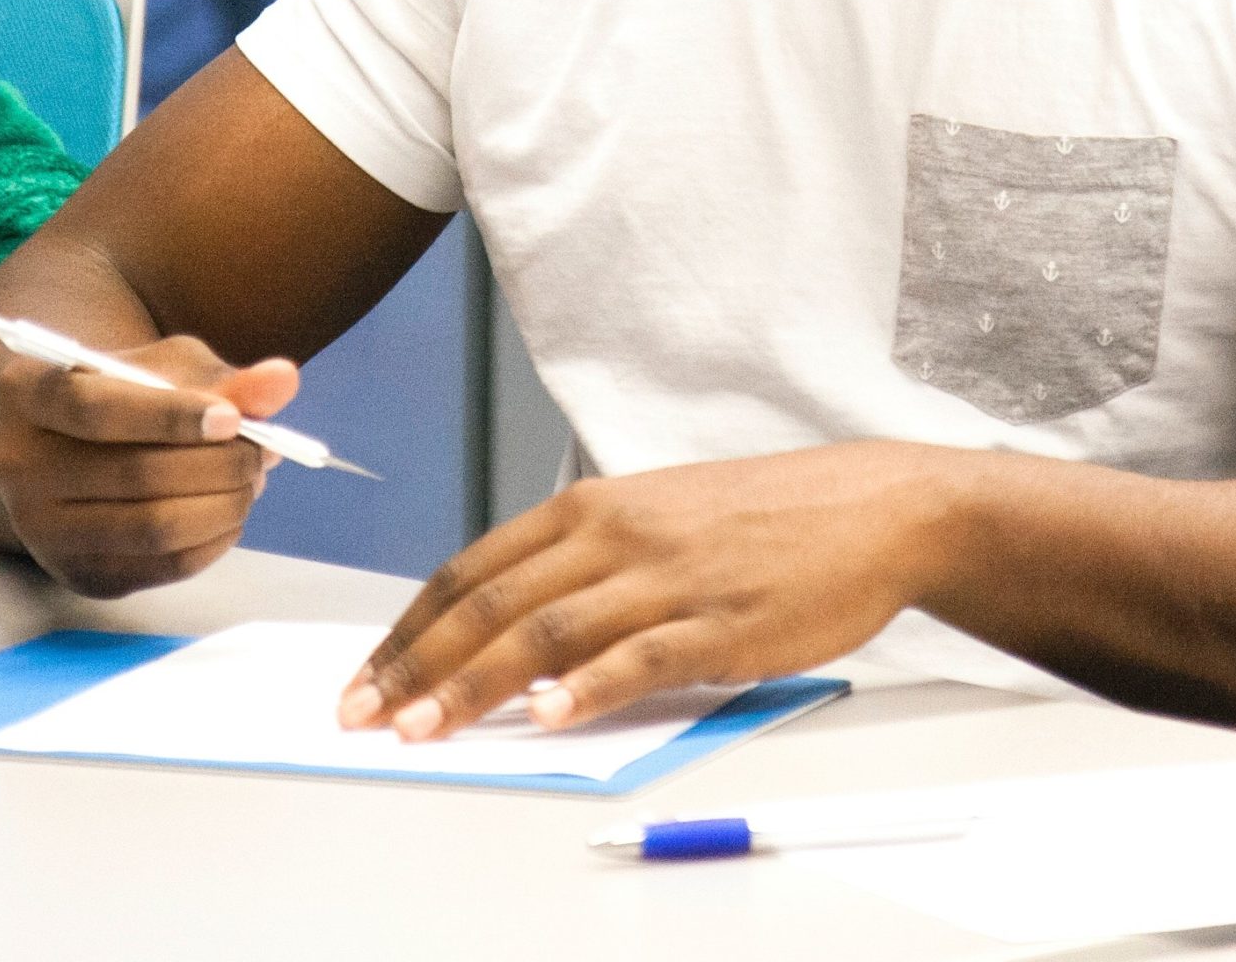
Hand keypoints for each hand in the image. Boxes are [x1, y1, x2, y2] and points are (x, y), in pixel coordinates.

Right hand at [0, 336, 298, 597]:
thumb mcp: (168, 367)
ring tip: (252, 477)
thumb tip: (282, 381)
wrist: (76, 445)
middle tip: (262, 450)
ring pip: (152, 527)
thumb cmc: (129, 392)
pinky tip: (230, 510)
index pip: (95, 409)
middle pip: (132, 474)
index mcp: (24, 392)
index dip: (170, 416)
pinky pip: (161, 566)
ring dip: (224, 504)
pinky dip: (214, 540)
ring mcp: (38, 528)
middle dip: (217, 464)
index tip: (231, 419)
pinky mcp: (75, 573)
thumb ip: (224, 377)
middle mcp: (14, 464)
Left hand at [337, 441, 967, 738]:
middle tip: (364, 715)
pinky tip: (546, 718)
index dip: (411, 627)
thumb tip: (511, 630)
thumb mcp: (659, 519)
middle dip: (418, 664)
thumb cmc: (763, 518)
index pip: (474, 569)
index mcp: (595, 506)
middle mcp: (618, 534)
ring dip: (476, 685)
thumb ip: (588, 563)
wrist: (871, 506)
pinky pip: (638, 658)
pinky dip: (585, 689)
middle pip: (493, 603)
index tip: (366, 675)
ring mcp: (667, 577)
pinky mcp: (718, 621)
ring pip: (548, 633)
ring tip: (424, 729)